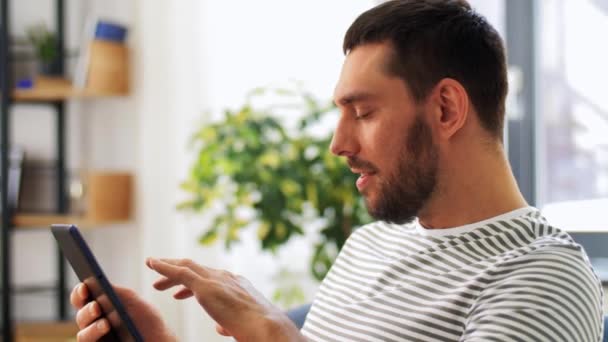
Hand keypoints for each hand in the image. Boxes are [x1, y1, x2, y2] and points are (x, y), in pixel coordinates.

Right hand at [70, 282, 176, 341]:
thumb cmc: (147, 322)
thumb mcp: (136, 303)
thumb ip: (119, 293)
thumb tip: (99, 282)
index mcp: (100, 306)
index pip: (82, 297)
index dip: (79, 291)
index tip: (84, 286)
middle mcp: (94, 323)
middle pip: (81, 316)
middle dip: (87, 310)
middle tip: (96, 306)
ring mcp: (96, 340)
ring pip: (83, 335)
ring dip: (93, 328)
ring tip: (106, 323)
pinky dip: (95, 337)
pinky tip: (106, 329)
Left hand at [146, 258, 304, 340]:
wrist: (266, 326)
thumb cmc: (258, 330)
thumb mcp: (241, 324)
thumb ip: (228, 323)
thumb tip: (221, 327)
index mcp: (236, 285)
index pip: (210, 279)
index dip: (192, 285)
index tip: (179, 293)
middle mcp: (226, 277)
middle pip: (197, 269)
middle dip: (177, 272)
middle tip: (161, 280)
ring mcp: (216, 280)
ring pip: (186, 266)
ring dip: (168, 266)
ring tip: (153, 267)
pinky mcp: (206, 286)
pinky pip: (180, 272)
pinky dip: (165, 267)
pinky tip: (153, 264)